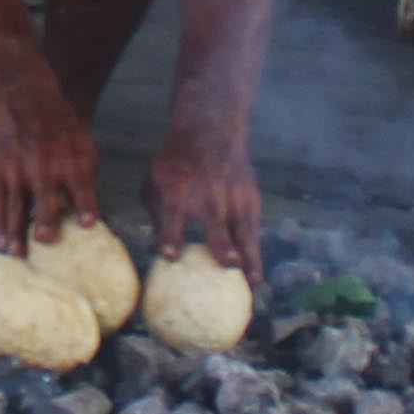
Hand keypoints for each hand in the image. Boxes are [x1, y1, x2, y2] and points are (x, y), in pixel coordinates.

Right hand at [0, 75, 100, 256]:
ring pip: (17, 206)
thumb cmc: (61, 131)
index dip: (86, 206)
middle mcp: (44, 167)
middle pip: (45, 198)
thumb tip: (94, 216)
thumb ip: (86, 179)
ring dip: (16, 231)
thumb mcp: (83, 147)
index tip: (88, 223)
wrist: (25, 101)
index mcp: (71, 161)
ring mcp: (18, 170)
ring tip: (16, 254)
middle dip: (46, 218)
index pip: (82, 188)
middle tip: (45, 239)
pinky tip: (1, 243)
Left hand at [144, 143, 264, 284]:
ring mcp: (233, 197)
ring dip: (249, 256)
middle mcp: (207, 195)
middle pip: (216, 223)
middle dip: (223, 243)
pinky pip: (254, 229)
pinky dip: (256, 251)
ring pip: (243, 230)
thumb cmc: (175, 163)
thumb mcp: (156, 183)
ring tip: (253, 283)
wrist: (210, 130)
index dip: (171, 236)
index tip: (170, 255)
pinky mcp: (250, 198)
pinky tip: (257, 275)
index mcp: (177, 191)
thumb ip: (157, 217)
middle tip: (229, 264)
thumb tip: (156, 253)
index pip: (173, 216)